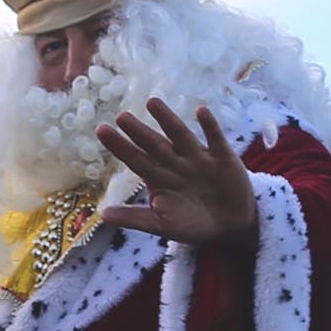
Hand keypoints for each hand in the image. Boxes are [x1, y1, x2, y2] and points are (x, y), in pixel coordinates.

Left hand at [90, 98, 256, 247]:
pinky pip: (215, 139)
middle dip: (139, 131)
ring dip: (168, 120)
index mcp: (158, 177)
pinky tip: (201, 111)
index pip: (136, 159)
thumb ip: (135, 218)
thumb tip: (103, 215)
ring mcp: (198, 158)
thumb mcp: (162, 224)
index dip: (120, 145)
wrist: (229, 227)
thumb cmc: (192, 224)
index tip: (101, 129)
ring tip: (152, 103)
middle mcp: (175, 163)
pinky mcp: (222, 158)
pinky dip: (209, 126)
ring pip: (180, 136)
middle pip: (154, 145)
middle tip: (121, 116)